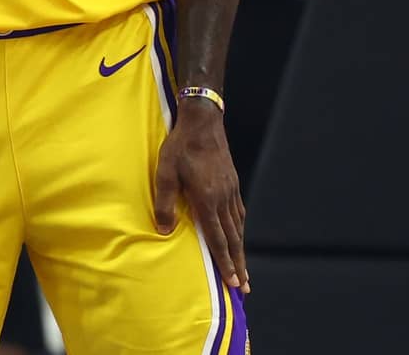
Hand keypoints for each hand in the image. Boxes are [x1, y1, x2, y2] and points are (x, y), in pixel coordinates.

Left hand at [153, 102, 248, 292]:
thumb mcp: (165, 172)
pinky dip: (240, 229)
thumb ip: (164, 202)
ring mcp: (231, 191)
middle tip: (244, 287)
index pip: (218, 239)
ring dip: (241, 250)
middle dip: (238, 265)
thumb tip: (164, 231)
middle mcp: (223, 199)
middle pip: (233, 239)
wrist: (203, 122)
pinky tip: (239, 233)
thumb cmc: (180, 146)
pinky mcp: (232, 182)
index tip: (232, 282)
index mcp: (207, 199)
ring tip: (244, 269)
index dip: (225, 262)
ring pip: (238, 227)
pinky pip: (239, 212)